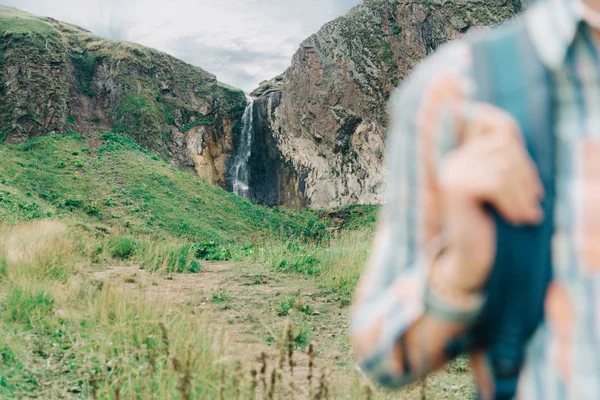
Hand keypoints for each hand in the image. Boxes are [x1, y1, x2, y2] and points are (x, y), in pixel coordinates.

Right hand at [437, 103, 543, 290]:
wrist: (470, 258)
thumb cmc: (491, 222)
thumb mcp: (502, 186)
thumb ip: (505, 159)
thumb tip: (514, 133)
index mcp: (463, 153)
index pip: (492, 122)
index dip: (514, 134)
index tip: (525, 172)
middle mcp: (454, 158)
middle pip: (504, 143)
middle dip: (527, 172)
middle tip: (536, 200)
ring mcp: (453, 171)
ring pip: (503, 165)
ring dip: (523, 192)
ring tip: (530, 214)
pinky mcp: (456, 187)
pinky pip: (497, 183)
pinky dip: (515, 202)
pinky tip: (519, 219)